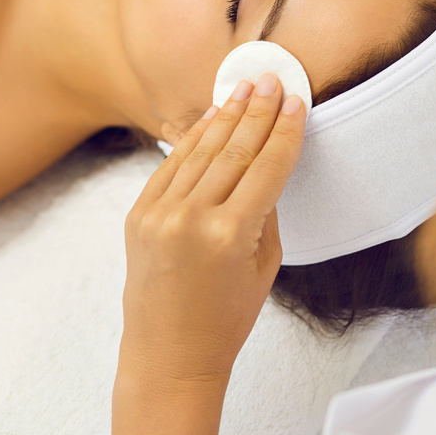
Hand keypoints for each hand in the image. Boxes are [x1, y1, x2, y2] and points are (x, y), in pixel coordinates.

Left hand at [112, 73, 305, 434]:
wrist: (169, 353)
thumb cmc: (225, 318)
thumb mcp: (264, 265)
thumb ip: (266, 210)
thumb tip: (265, 161)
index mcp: (230, 234)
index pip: (267, 167)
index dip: (285, 132)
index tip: (296, 103)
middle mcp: (191, 218)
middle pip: (233, 149)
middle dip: (256, 111)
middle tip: (271, 81)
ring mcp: (160, 214)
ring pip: (200, 150)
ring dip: (224, 116)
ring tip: (243, 90)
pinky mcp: (138, 214)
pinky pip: (170, 166)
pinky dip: (191, 139)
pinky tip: (210, 118)